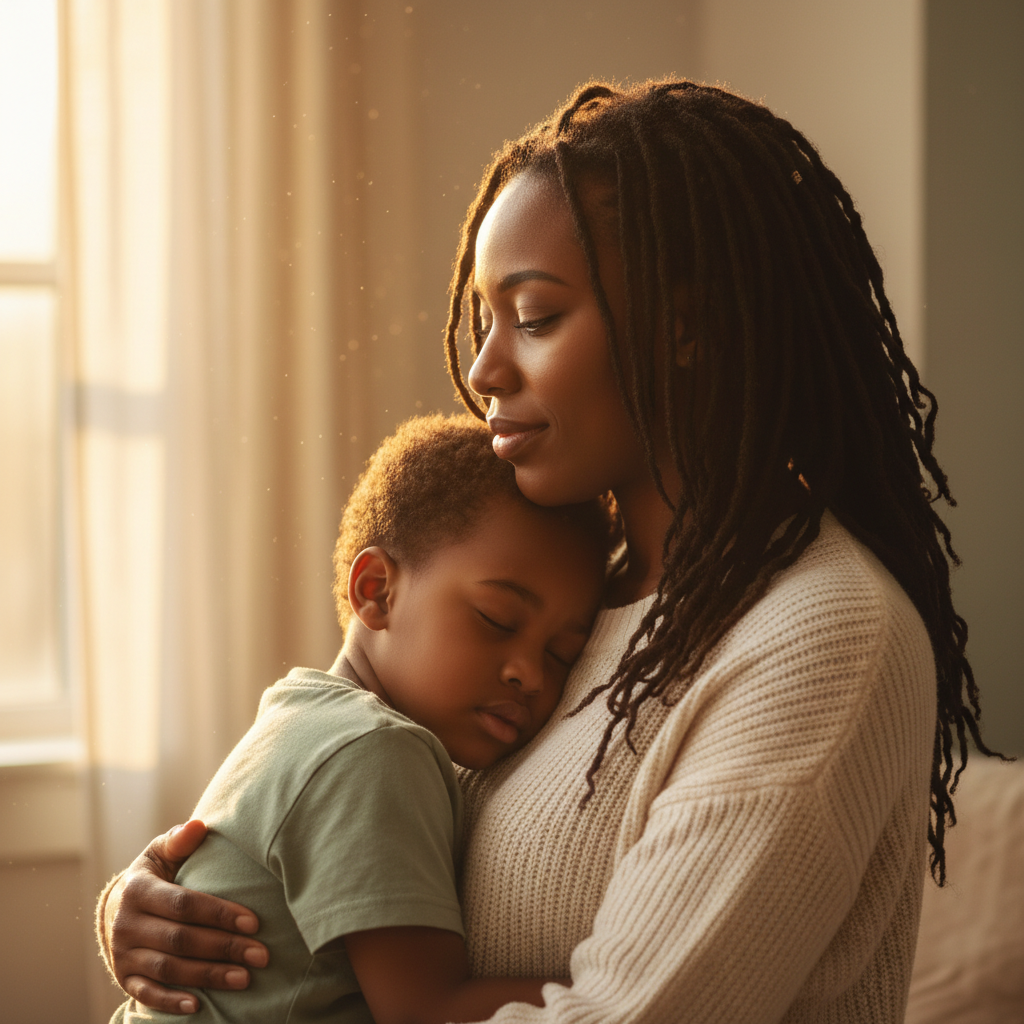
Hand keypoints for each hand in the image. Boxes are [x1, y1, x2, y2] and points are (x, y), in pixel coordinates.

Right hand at [105, 820, 268, 1014]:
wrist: (115, 909)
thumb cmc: (154, 876)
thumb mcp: (160, 853)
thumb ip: (179, 840)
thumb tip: (199, 825)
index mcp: (139, 890)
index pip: (184, 904)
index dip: (219, 913)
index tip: (255, 922)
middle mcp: (127, 924)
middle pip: (181, 940)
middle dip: (224, 948)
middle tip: (261, 955)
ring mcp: (124, 955)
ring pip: (169, 969)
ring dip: (208, 977)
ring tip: (245, 979)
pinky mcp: (125, 979)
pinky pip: (147, 994)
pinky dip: (171, 1002)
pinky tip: (199, 1006)